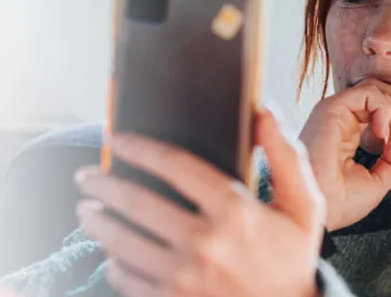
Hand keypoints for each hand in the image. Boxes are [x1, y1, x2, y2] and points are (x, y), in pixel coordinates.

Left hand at [75, 107, 324, 296]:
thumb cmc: (293, 258)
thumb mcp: (304, 205)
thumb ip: (286, 156)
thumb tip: (265, 112)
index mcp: (234, 210)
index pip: (174, 165)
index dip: (139, 148)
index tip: (117, 139)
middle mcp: (204, 241)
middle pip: (137, 202)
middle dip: (103, 183)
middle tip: (86, 175)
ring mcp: (185, 276)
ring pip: (122, 241)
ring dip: (97, 221)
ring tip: (87, 209)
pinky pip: (128, 278)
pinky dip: (113, 262)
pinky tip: (110, 251)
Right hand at [299, 78, 390, 231]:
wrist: (321, 214)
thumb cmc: (341, 203)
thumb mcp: (380, 179)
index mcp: (348, 133)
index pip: (380, 109)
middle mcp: (340, 118)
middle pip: (381, 93)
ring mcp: (334, 112)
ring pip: (377, 91)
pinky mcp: (331, 108)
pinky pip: (369, 94)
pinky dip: (386, 110)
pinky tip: (384, 136)